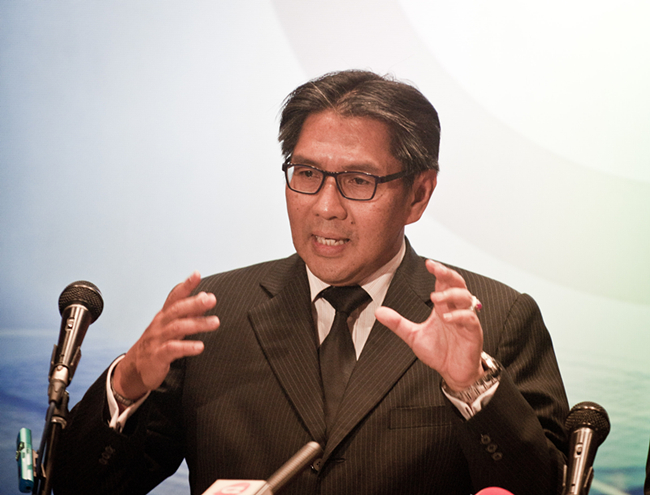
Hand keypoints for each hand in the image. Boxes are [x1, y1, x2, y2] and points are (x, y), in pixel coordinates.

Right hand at [113, 271, 219, 399]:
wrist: (134, 370)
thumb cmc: (156, 345)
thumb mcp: (170, 327)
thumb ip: (187, 313)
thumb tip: (203, 297)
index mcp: (164, 316)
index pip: (174, 297)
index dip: (185, 285)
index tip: (197, 274)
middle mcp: (160, 325)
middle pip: (177, 310)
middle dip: (195, 303)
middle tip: (211, 299)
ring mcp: (157, 340)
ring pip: (177, 328)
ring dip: (198, 324)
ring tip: (215, 322)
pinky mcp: (157, 356)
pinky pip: (172, 349)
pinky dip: (186, 347)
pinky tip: (200, 346)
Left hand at [375, 259, 483, 390]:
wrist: (454, 373)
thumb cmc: (440, 353)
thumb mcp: (413, 336)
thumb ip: (398, 323)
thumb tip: (378, 311)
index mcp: (443, 308)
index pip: (443, 283)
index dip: (438, 271)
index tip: (428, 263)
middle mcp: (455, 310)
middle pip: (458, 284)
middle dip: (448, 274)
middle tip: (436, 269)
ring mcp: (466, 320)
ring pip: (466, 298)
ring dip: (452, 294)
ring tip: (436, 297)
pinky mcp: (473, 333)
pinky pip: (470, 319)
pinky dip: (459, 316)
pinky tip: (446, 318)